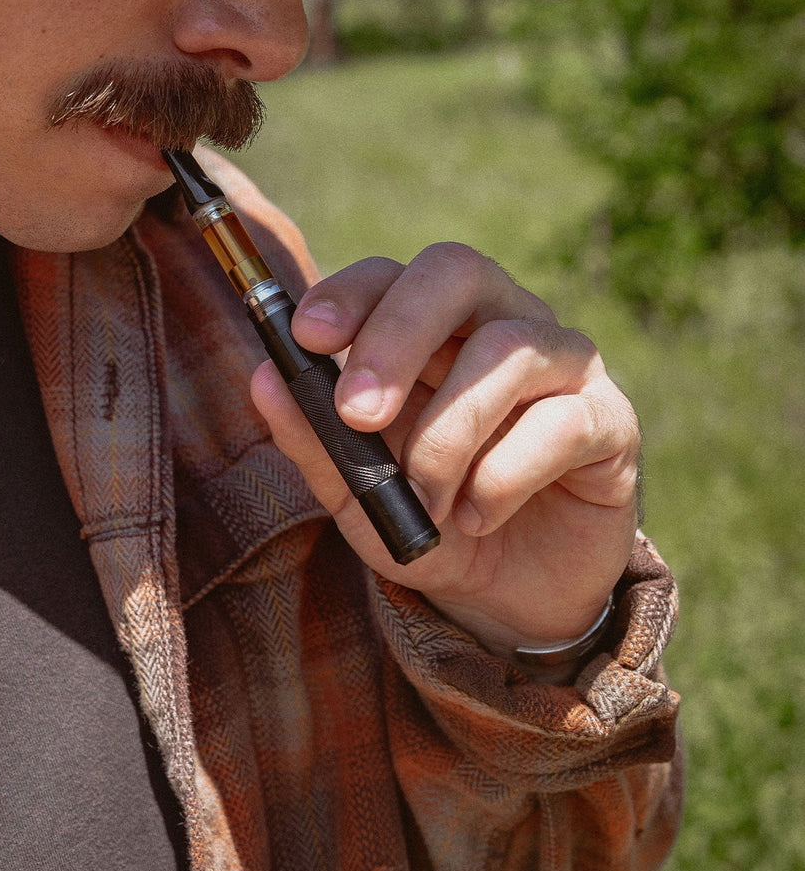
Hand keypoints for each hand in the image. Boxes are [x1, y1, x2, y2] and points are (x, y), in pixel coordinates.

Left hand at [249, 243, 639, 659]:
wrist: (508, 597)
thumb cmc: (427, 523)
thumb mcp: (357, 494)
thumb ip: (314, 438)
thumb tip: (262, 377)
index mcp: (430, 328)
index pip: (392, 274)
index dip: (349, 293)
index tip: (306, 338)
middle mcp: (498, 322)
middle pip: (456, 273)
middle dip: (398, 337)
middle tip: (358, 414)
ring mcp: (561, 363)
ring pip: (508, 349)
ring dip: (449, 435)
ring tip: (424, 502)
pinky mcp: (609, 419)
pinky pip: (561, 422)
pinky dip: (503, 477)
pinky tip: (477, 518)